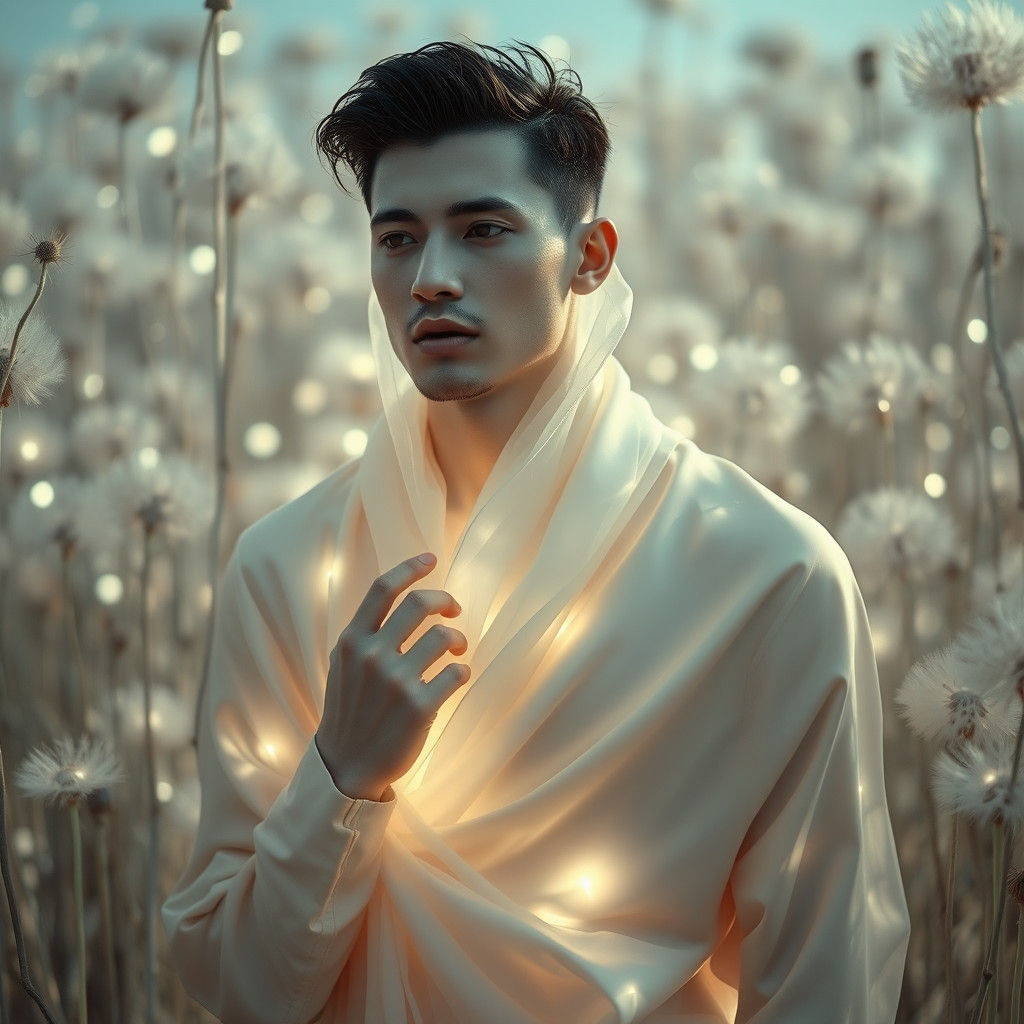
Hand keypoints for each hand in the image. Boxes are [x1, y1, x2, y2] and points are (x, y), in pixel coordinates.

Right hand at [315, 552, 469, 799]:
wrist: (348, 766)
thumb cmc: (351, 710)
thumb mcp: (344, 665)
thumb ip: (367, 634)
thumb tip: (402, 597)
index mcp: (351, 641)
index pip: (383, 589)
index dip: (410, 567)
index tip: (432, 558)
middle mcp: (372, 655)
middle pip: (420, 604)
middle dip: (445, 601)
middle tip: (454, 610)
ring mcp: (396, 681)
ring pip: (444, 636)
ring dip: (457, 639)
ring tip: (455, 650)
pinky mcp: (420, 706)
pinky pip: (457, 672)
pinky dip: (462, 670)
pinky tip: (456, 677)